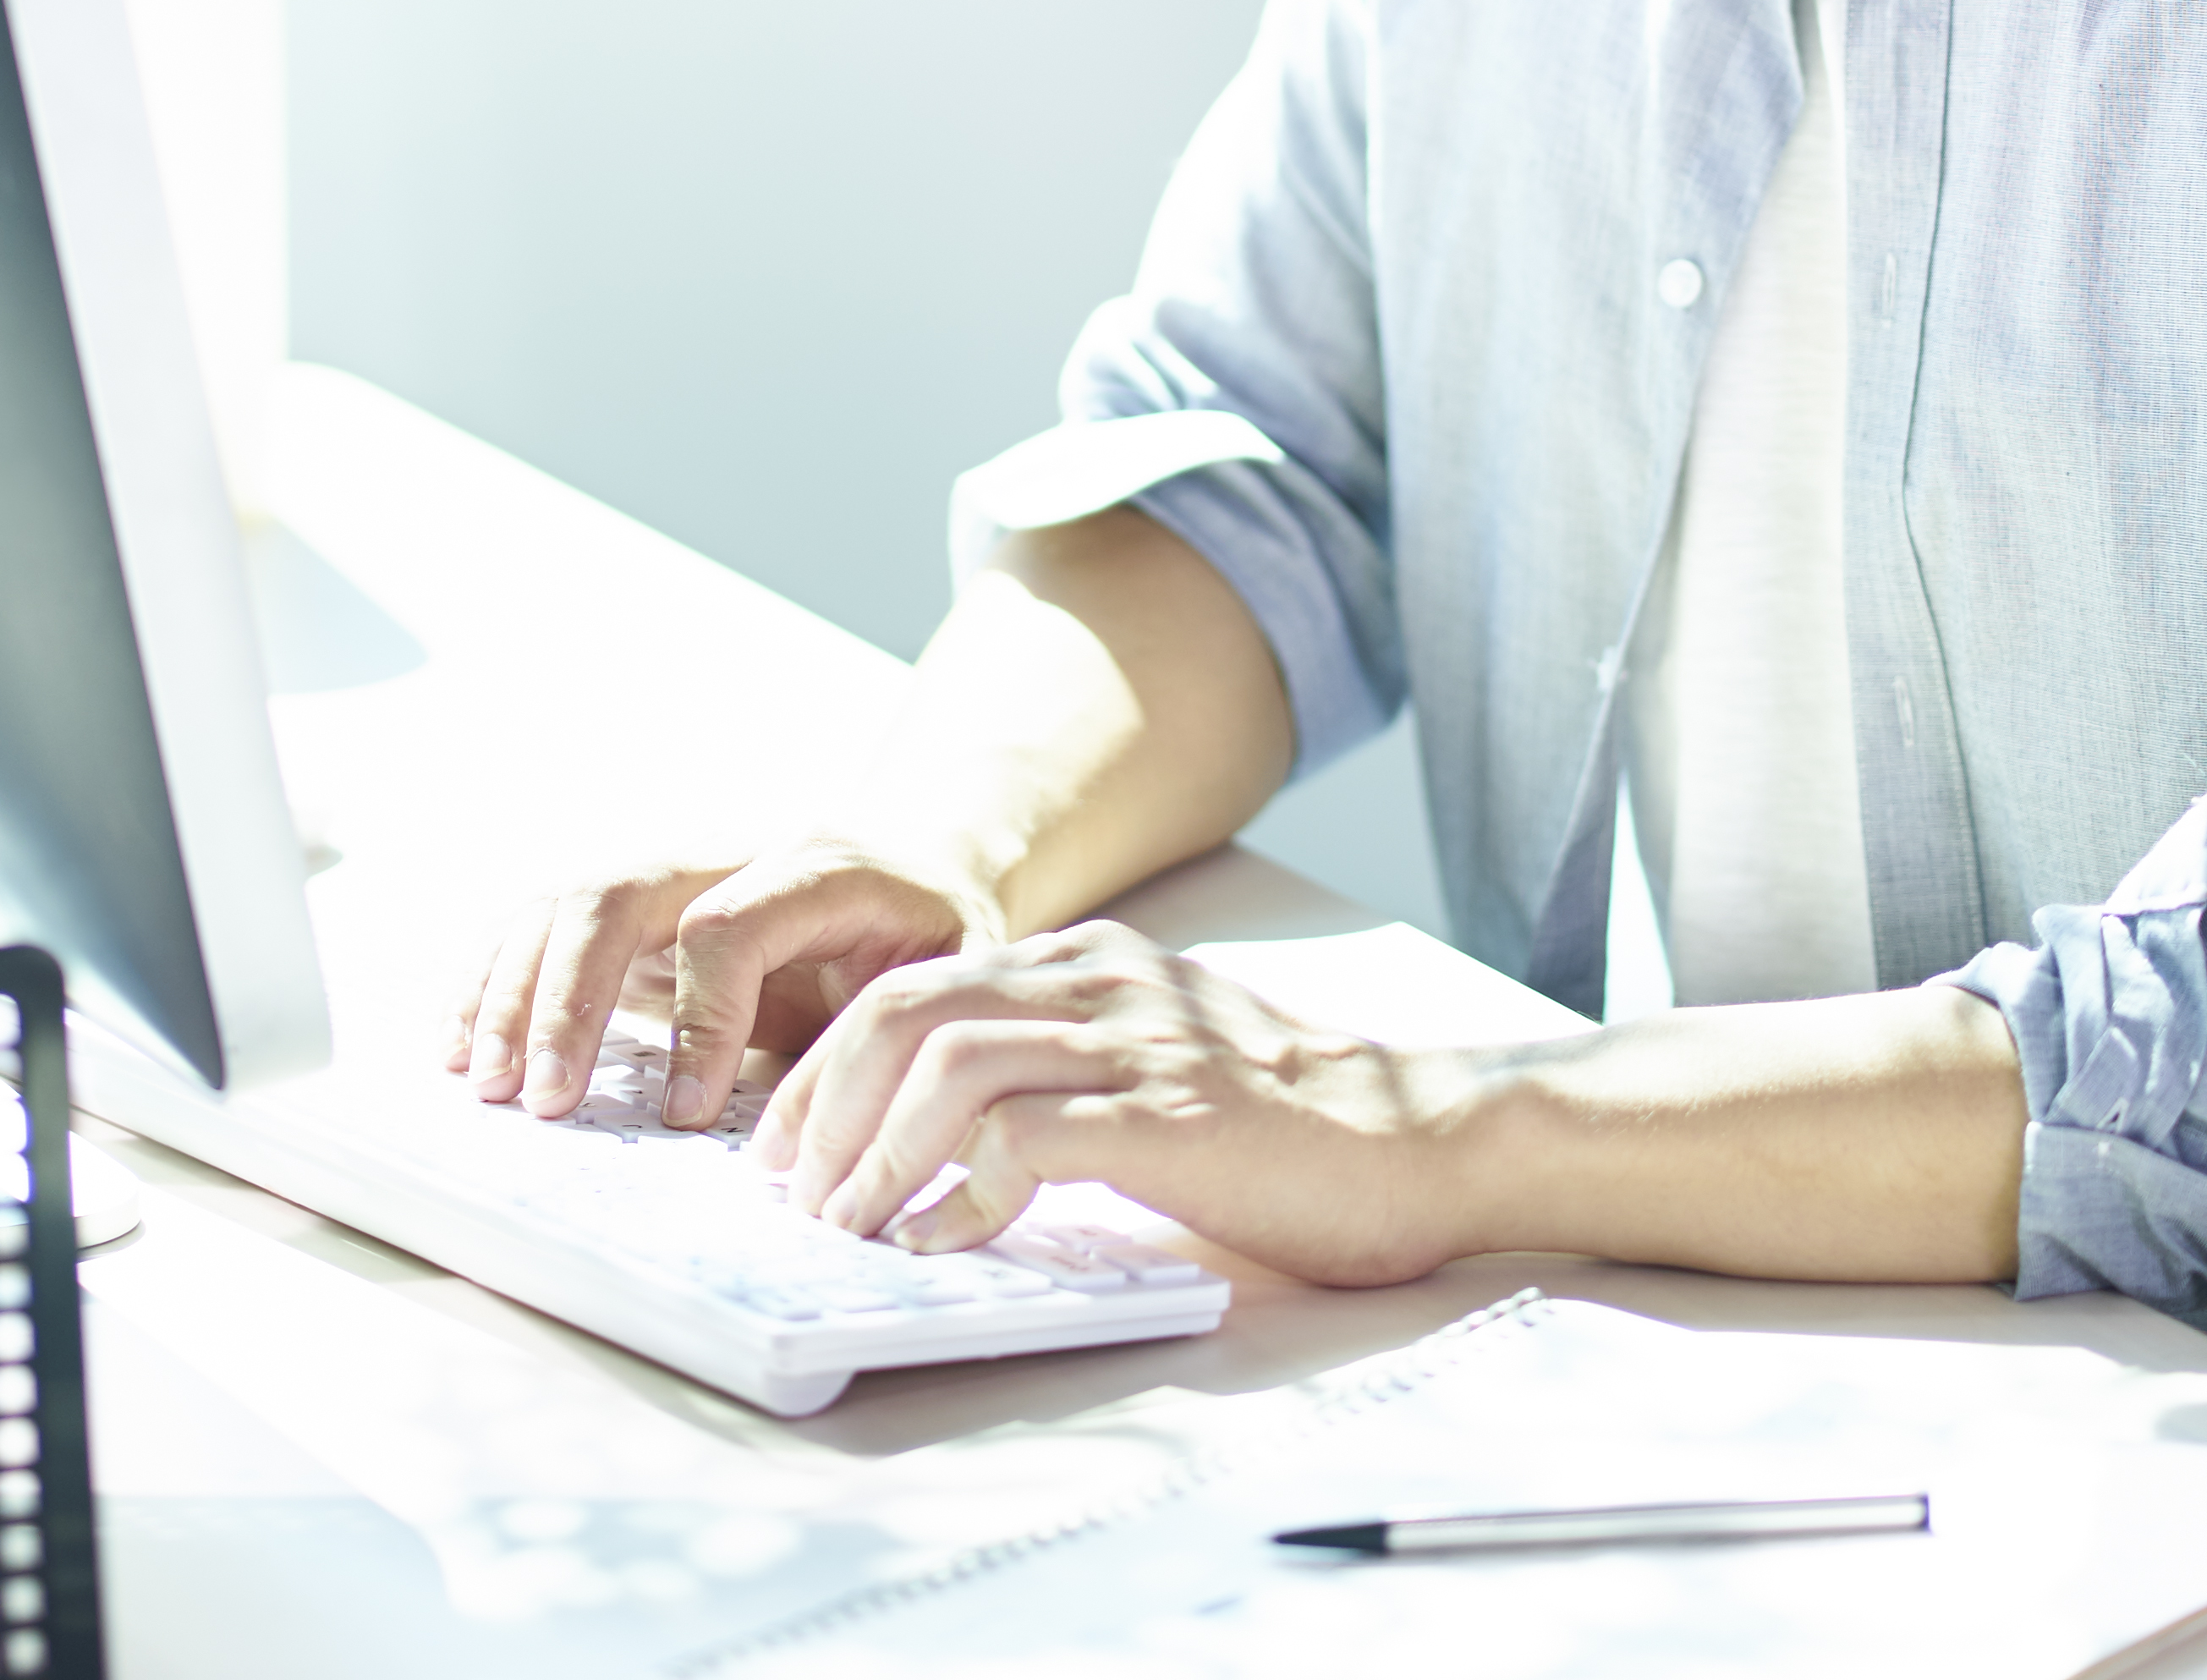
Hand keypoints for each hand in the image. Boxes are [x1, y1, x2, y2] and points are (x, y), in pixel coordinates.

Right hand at [447, 840, 1003, 1125]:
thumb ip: (881, 1038)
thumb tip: (804, 1135)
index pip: (723, 929)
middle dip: (565, 1000)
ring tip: (483, 1082)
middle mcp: (725, 852)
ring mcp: (670, 871)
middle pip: (615, 896)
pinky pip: (546, 922)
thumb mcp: (946, 979)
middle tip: (542, 1099)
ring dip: (513, 992)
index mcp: (816, 866)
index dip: (698, 1023)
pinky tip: (462, 1040)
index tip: (687, 1117)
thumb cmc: (935, 936)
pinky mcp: (635, 905)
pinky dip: (495, 977)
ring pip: (564, 904)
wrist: (922, 861)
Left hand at [756, 921, 1482, 1286]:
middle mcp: (1100, 983)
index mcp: (1088, 965)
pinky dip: (961, 1194)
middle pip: (904, 1009)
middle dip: (822, 1104)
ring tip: (849, 1225)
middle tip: (792, 1190)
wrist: (1418, 1144)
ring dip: (874, 1152)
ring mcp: (1134, 1043)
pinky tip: (944, 1242)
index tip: (788, 1144)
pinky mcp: (1167, 1115)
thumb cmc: (1287, 1133)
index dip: (827, 1067)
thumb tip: (938, 1146)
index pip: (910, 986)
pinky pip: (1024, 1139)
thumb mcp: (1150, 1069)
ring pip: (947, 1063)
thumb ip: (1059, 1077)